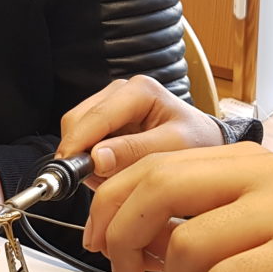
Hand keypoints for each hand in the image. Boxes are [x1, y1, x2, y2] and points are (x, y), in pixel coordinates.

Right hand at [58, 74, 222, 180]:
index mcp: (140, 90)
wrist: (203, 144)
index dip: (78, 144)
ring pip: (75, 132)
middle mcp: (120, 91)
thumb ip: (135, 152)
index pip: (97, 116)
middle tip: (100, 181)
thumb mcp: (173, 148)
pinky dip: (91, 160)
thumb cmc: (196, 142)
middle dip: (82, 154)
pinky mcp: (104, 120)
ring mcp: (109, 104)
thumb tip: (96, 158)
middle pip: (78, 121)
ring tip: (113, 176)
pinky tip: (112, 170)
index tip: (69, 170)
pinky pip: (82, 141)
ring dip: (86, 159)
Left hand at [83, 142, 272, 271]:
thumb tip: (120, 236)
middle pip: (160, 189)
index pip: (155, 164)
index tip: (97, 241)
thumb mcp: (238, 232)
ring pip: (187, 245)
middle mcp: (264, 172)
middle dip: (122, 238)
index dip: (111, 203)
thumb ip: (186, 224)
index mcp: (244, 158)